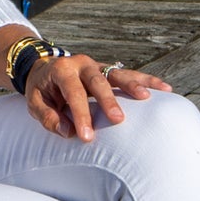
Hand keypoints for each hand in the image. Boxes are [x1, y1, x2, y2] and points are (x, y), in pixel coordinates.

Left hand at [23, 53, 168, 141]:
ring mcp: (98, 65)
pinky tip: (164, 89)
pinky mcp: (109, 70)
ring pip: (118, 74)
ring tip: (148, 98)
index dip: (81, 115)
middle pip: (98, 82)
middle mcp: (81, 63)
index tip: (87, 137)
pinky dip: (147, 81)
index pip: (73, 93)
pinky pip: (130, 74)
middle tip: (119, 120)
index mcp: (61, 70)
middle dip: (109, 101)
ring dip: (134, 85)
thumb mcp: (34, 104)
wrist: (43, 68)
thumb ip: (48, 117)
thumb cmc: (41, 90)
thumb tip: (67, 132)